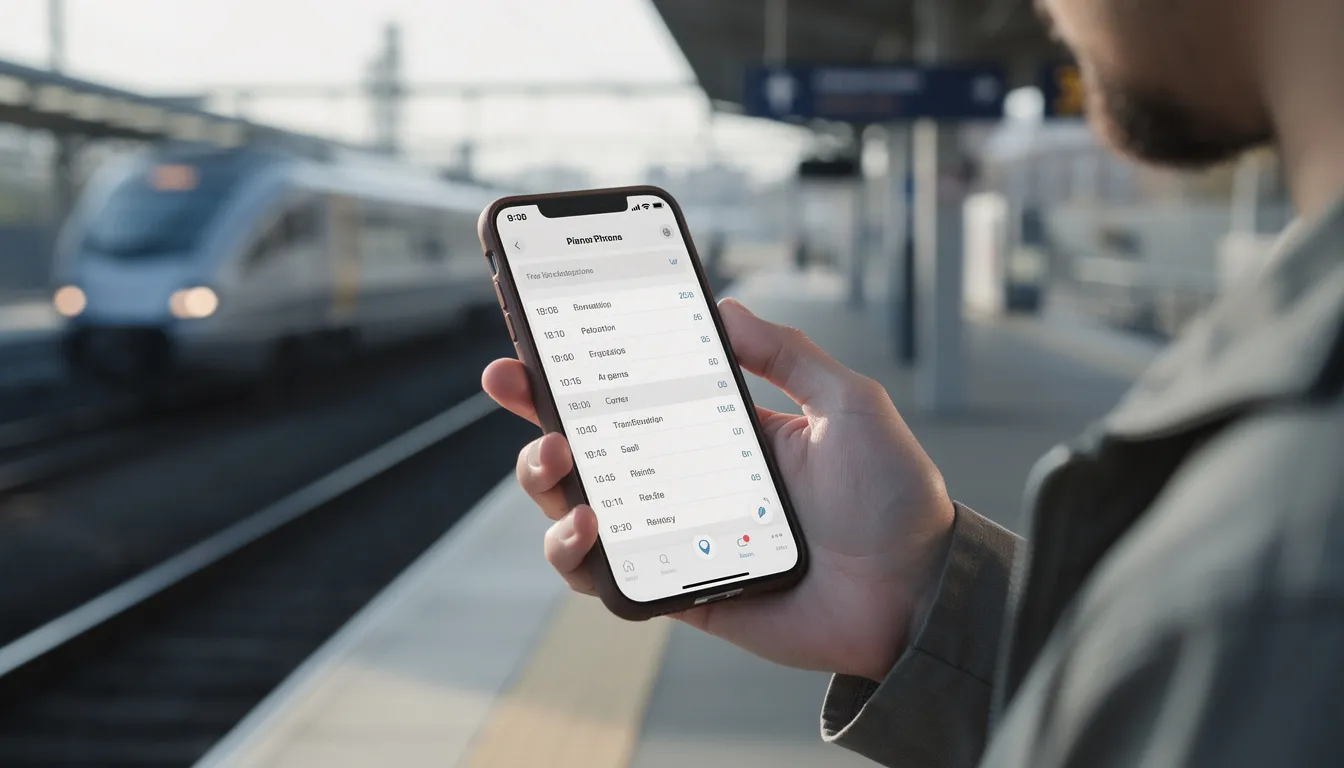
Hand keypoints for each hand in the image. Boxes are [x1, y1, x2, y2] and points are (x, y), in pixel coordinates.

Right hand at [481, 298, 954, 681]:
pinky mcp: (678, 590)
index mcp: (723, 433)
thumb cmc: (893, 499)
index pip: (637, 392)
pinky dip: (578, 556)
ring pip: (579, 511)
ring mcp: (678, 537)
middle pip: (589, 447)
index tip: (539, 335)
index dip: (583, 366)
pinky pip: (607, 578)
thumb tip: (726, 307)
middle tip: (514, 384)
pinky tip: (588, 528)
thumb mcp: (848, 404)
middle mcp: (690, 481)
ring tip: (555, 463)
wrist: (917, 594)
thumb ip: (789, 355)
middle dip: (536, 413)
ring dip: (545, 484)